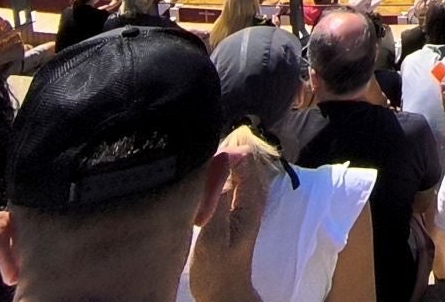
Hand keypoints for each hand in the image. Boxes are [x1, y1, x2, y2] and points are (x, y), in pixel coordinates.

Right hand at [190, 146, 267, 301]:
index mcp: (252, 200)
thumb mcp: (214, 236)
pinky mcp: (232, 206)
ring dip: (213, 168)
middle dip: (218, 158)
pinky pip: (225, 180)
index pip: (245, 157)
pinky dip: (212, 178)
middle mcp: (251, 195)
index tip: (200, 165)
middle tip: (193, 170)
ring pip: (232, 168)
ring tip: (193, 177)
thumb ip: (217, 199)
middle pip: (240, 158)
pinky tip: (196, 186)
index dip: (223, 155)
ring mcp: (242, 200)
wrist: (223, 291)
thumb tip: (220, 162)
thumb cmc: (217, 268)